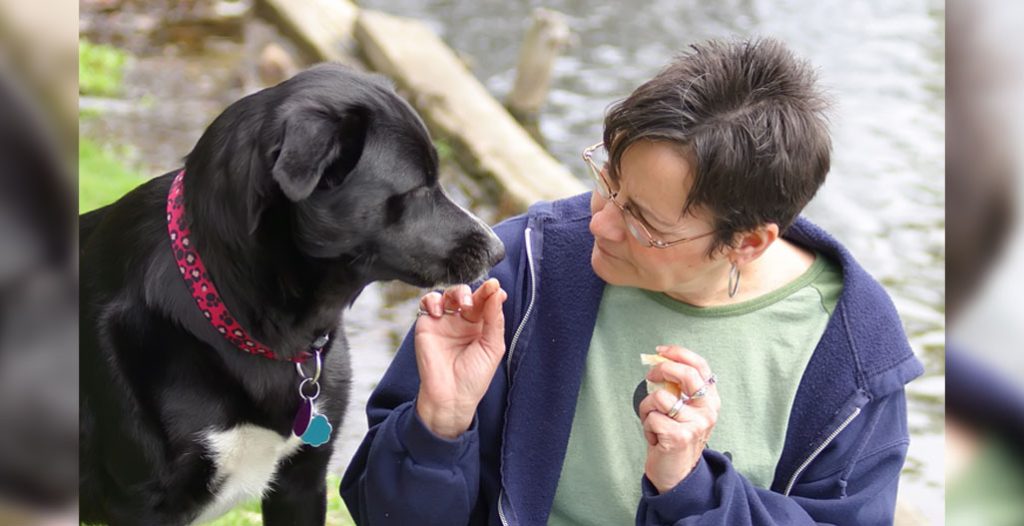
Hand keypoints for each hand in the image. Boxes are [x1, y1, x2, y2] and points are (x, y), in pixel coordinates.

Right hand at [414, 279, 507, 438]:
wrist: (451, 396)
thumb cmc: (475, 376)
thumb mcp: (492, 347)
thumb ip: (495, 319)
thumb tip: (499, 292)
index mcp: (481, 325)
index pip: (486, 302)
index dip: (490, 292)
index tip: (496, 286)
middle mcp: (463, 321)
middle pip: (468, 294)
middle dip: (474, 292)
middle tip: (476, 299)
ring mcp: (444, 321)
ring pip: (448, 294)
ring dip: (456, 292)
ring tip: (462, 303)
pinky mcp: (427, 324)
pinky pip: (428, 303)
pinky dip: (433, 301)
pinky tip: (440, 312)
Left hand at [637, 345, 719, 493]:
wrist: (677, 474)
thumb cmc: (675, 437)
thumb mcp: (683, 409)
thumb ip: (676, 387)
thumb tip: (658, 362)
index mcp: (710, 400)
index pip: (700, 366)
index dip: (679, 353)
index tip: (661, 351)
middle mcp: (708, 410)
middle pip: (686, 374)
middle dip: (661, 370)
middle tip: (650, 376)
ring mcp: (696, 424)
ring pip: (660, 397)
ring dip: (648, 408)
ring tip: (654, 422)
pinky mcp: (679, 436)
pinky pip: (651, 417)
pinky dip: (647, 426)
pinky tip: (656, 438)